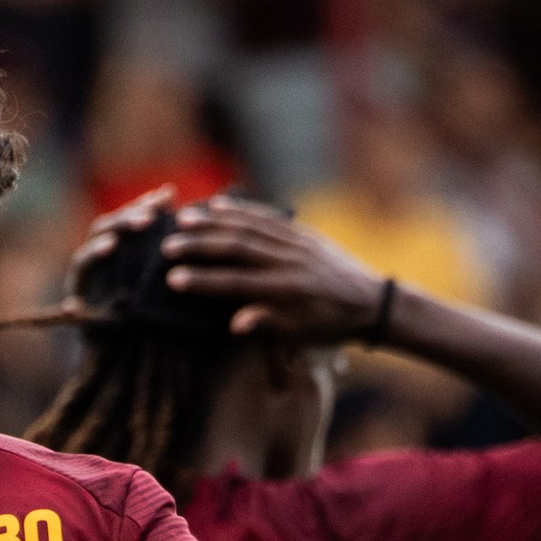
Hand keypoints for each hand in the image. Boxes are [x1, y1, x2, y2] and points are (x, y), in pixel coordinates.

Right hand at [159, 196, 390, 345]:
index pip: (237, 284)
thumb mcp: (302, 335)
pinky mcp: (302, 232)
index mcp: (287, 290)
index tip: (172, 280)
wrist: (373, 302)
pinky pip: (268, 217)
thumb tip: (234, 324)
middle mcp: (290, 261)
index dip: (203, 281)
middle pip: (238, 248)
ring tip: (183, 218)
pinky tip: (219, 205)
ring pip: (250, 226)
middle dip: (200, 245)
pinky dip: (242, 209)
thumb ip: (268, 326)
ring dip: (214, 221)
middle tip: (167, 246)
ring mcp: (296, 242)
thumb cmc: (332, 326)